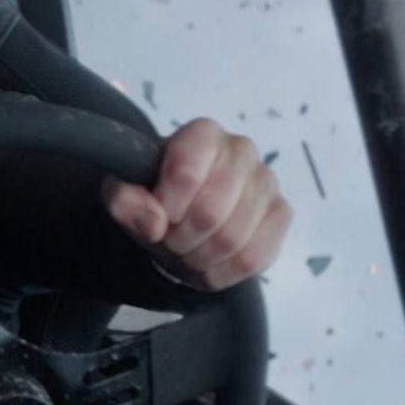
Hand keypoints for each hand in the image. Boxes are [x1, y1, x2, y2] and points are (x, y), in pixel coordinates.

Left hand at [103, 118, 292, 290]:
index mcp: (202, 134)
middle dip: (180, 238)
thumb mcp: (123, 193)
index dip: (166, 206)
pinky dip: (222, 270)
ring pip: (232, 239)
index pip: (186, 174)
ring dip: (199, 257)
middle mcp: (242, 151)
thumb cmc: (155, 197)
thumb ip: (124, 200)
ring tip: (185, 250)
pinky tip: (208, 263)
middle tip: (168, 239)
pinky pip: (254, 256)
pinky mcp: (281, 215)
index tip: (155, 216)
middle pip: (210, 212)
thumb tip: (153, 223)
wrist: (181, 216)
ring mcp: (267, 183)